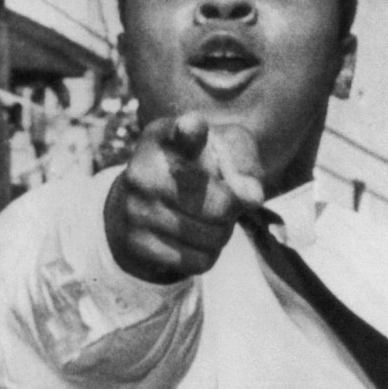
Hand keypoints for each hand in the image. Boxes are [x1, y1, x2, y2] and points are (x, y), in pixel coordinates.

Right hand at [104, 113, 265, 283]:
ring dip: (221, 233)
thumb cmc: (195, 167)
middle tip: (220, 202)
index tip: (193, 126)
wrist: (143, 202)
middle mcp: (142, 171)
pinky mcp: (135, 244)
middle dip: (231, 210)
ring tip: (204, 219)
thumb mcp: (222, 151)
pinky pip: (197, 261)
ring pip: (211, 237)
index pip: (182, 134)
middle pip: (220, 205)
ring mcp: (134, 210)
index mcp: (163, 137)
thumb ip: (245, 164)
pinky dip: (206, 255)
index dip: (191, 131)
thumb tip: (253, 197)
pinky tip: (191, 240)